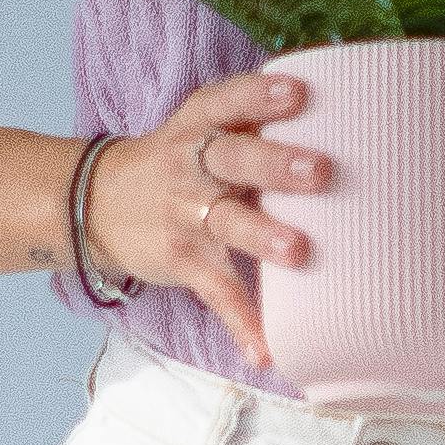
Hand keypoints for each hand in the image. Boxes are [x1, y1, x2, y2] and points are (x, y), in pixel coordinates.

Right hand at [88, 72, 329, 365]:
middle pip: (234, 158)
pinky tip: (264, 351)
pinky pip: (214, 290)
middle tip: (321, 171)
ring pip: (227, 221)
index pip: (228, 102)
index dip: (259, 95)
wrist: (96, 201)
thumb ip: (254, 122)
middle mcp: (192, 164)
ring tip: (299, 253)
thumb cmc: (181, 160)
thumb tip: (347, 115)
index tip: (298, 93)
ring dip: (262, 236)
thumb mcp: (202, 129)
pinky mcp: (181, 259)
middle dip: (275, 164)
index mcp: (202, 125)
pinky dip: (240, 321)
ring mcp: (185, 213)